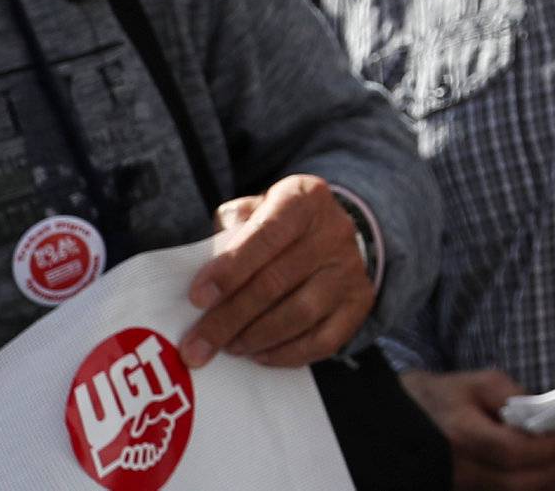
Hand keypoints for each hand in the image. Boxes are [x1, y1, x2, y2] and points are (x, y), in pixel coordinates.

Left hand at [181, 173, 375, 369]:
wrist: (332, 234)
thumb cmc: (280, 227)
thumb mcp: (258, 209)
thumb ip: (231, 229)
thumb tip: (203, 264)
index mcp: (305, 199)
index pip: (265, 235)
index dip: (230, 269)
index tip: (197, 298)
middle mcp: (334, 231)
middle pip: (276, 281)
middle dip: (229, 318)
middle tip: (196, 347)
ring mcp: (350, 269)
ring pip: (299, 314)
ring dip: (255, 337)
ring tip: (228, 347)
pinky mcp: (359, 303)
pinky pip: (322, 340)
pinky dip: (285, 354)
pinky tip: (259, 354)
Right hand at [398, 369, 554, 488]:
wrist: (395, 424)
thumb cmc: (439, 397)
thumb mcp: (477, 383)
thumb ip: (512, 397)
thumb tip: (543, 417)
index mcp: (463, 435)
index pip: (512, 451)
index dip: (545, 450)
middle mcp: (459, 469)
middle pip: (514, 483)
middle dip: (551, 474)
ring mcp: (457, 488)